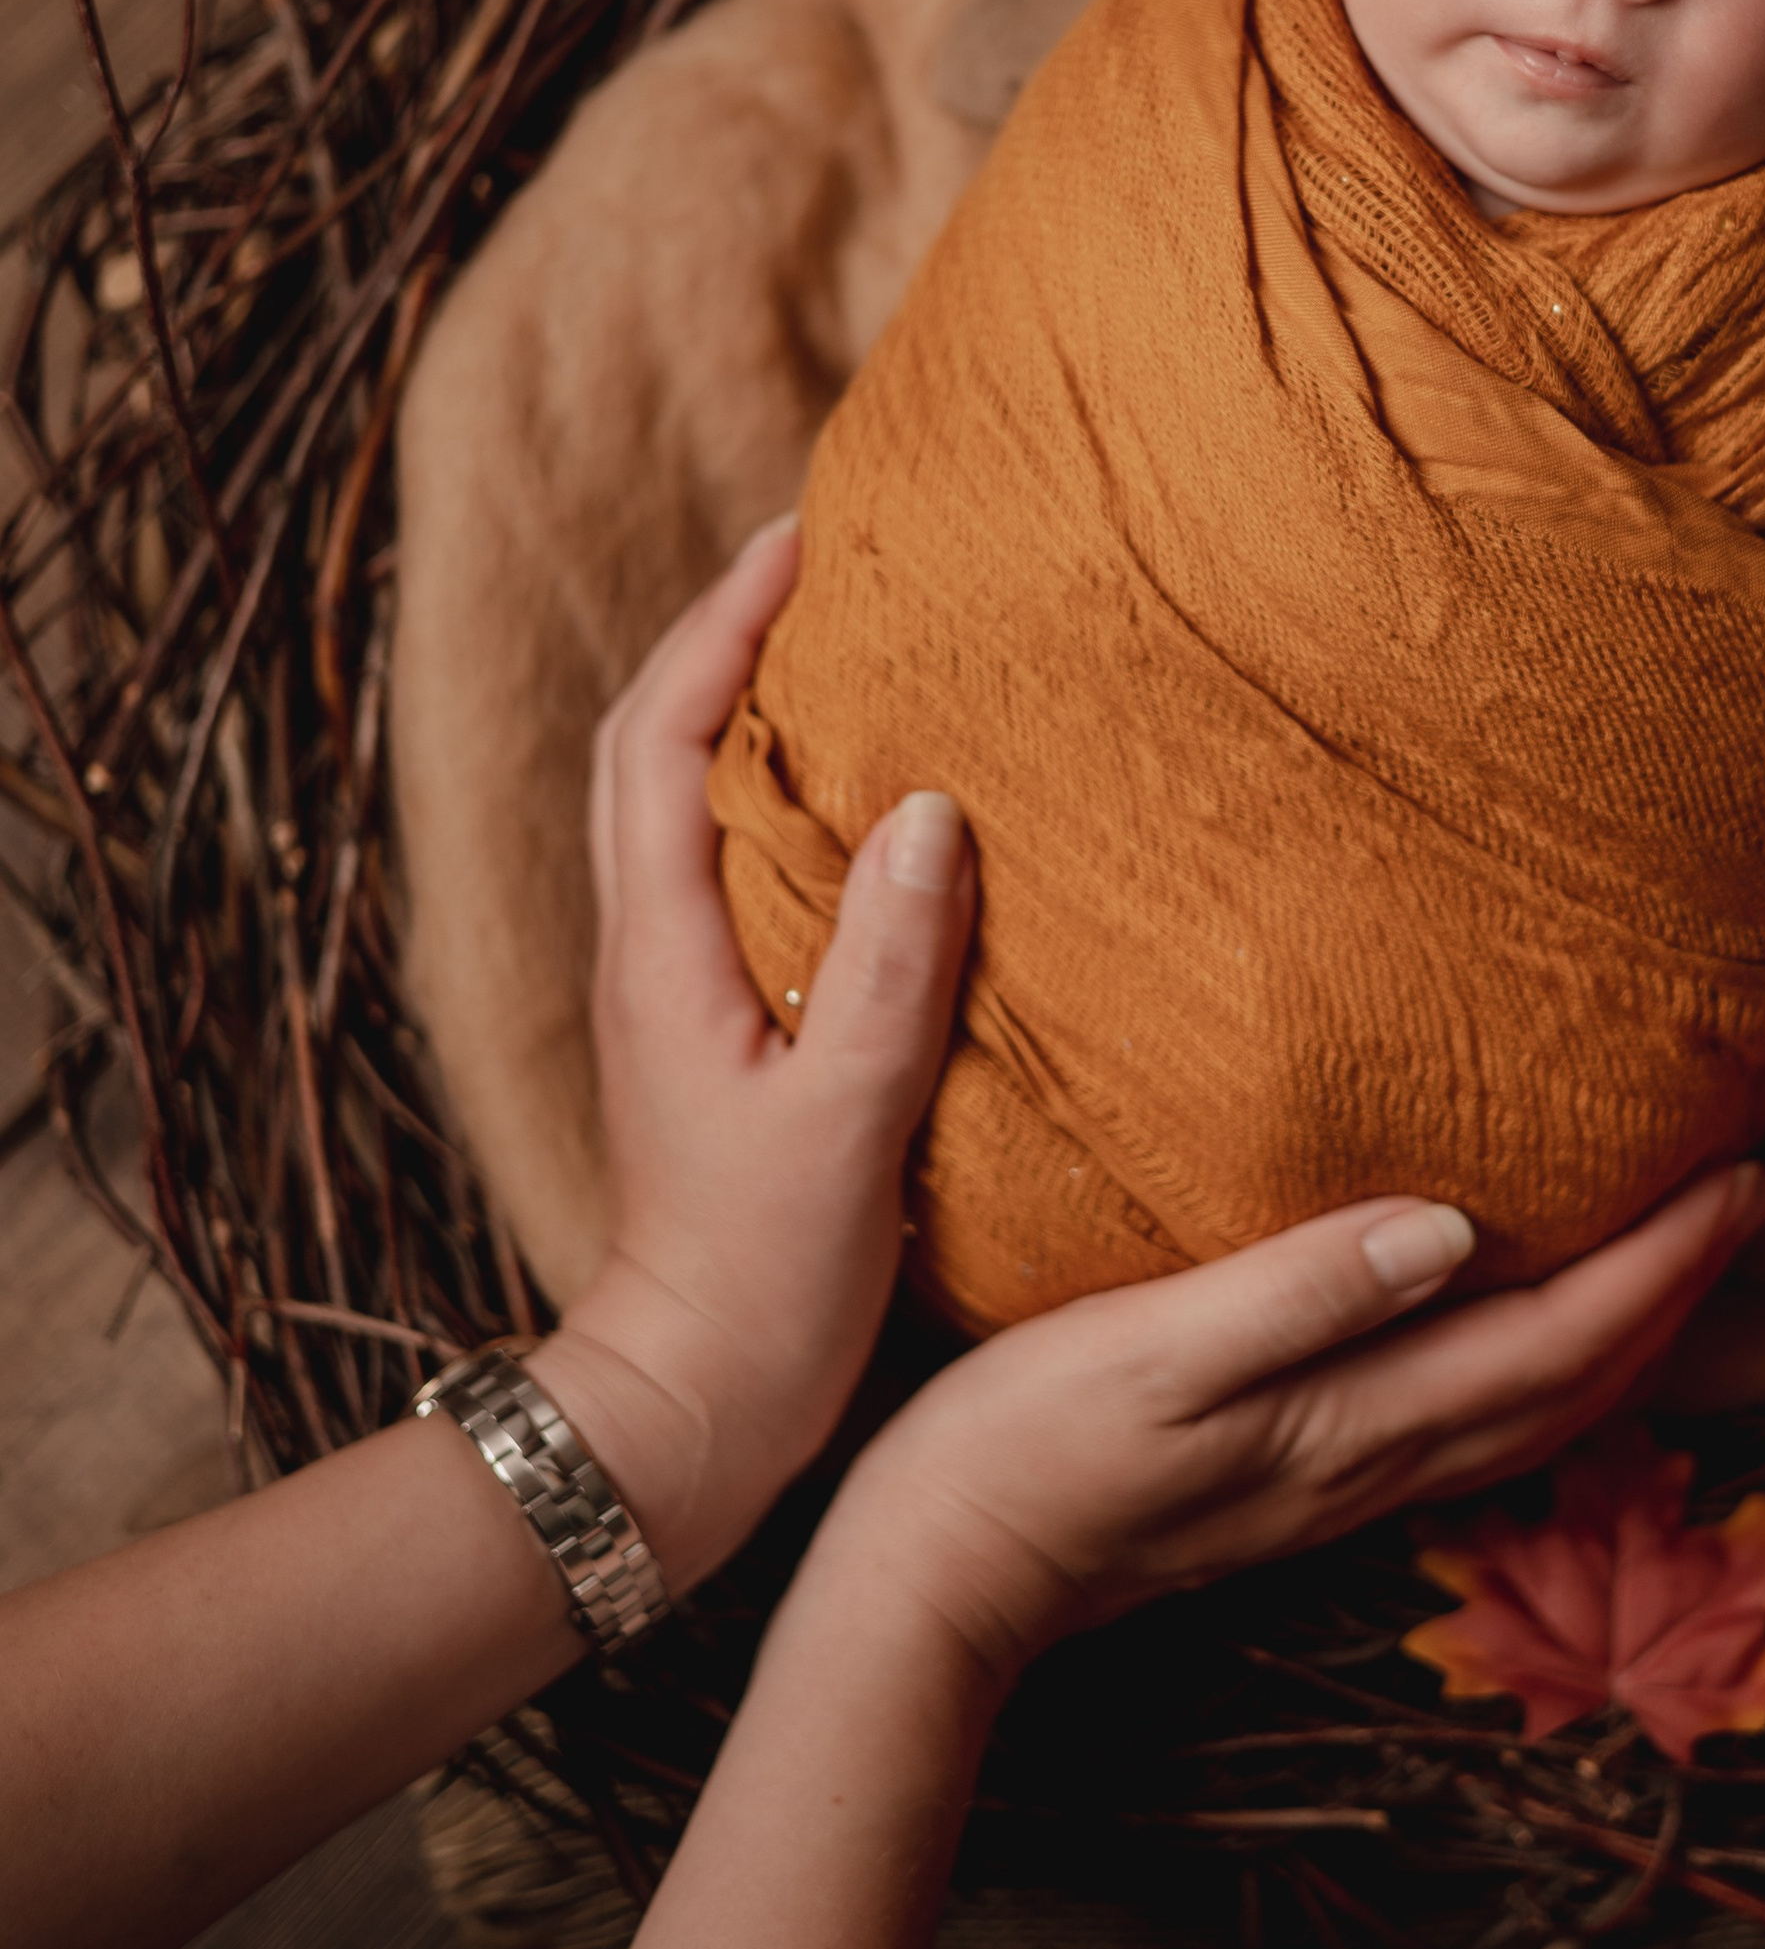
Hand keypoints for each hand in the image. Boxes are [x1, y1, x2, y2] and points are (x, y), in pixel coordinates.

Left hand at [535, 519, 975, 1590]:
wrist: (690, 1409)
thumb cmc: (764, 1281)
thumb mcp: (847, 1119)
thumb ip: (893, 964)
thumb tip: (933, 806)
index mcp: (663, 951)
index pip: (663, 737)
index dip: (723, 624)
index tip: (801, 540)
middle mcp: (648, 953)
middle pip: (651, 747)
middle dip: (722, 638)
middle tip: (822, 568)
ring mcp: (672, 993)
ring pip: (680, 807)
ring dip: (740, 712)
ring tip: (847, 655)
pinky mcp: (710, 1034)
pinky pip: (727, 872)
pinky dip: (772, 801)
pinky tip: (863, 812)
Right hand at [829, 1163, 1764, 1679]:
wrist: (937, 1583)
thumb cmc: (1024, 1448)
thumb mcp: (1153, 1353)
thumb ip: (1300, 1292)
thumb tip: (1451, 1231)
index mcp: (1357, 1421)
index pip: (1562, 1336)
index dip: (1667, 1257)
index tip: (1748, 1169)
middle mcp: (1375, 1463)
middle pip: (1581, 1382)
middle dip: (1682, 1290)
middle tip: (1757, 1188)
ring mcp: (1340, 1484)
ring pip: (1536, 1410)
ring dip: (1627, 1330)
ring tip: (1678, 1247)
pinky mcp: (1298, 1480)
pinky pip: (1473, 1419)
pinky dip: (1543, 1364)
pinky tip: (1518, 1317)